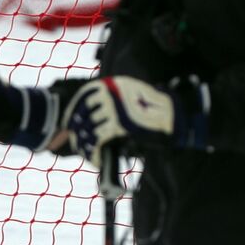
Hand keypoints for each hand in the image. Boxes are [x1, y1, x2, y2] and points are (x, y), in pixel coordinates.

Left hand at [63, 75, 209, 167]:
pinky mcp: (119, 124)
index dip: (72, 112)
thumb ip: (108, 103)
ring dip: (85, 145)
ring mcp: (114, 108)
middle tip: (78, 143)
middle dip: (77, 131)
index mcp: (111, 84)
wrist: (177, 116)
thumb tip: (83, 118)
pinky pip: (98, 141)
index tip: (68, 123)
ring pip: (88, 130)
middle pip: (82, 114)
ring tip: (88, 153)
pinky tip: (96, 159)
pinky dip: (94, 152)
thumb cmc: (153, 111)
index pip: (83, 98)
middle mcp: (109, 93)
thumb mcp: (128, 97)